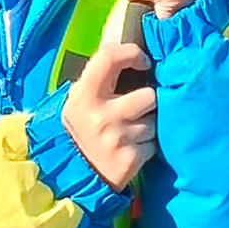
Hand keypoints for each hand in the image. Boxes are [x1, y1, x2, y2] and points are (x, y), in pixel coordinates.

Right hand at [61, 30, 157, 190]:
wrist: (74, 174)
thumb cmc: (82, 128)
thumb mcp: (79, 100)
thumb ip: (100, 77)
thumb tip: (132, 54)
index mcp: (84, 95)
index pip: (109, 58)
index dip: (132, 53)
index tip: (143, 62)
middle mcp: (101, 115)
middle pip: (148, 96)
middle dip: (147, 103)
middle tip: (135, 110)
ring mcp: (117, 138)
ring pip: (154, 121)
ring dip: (148, 126)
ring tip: (130, 133)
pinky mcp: (130, 158)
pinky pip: (154, 144)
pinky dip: (147, 146)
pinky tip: (131, 149)